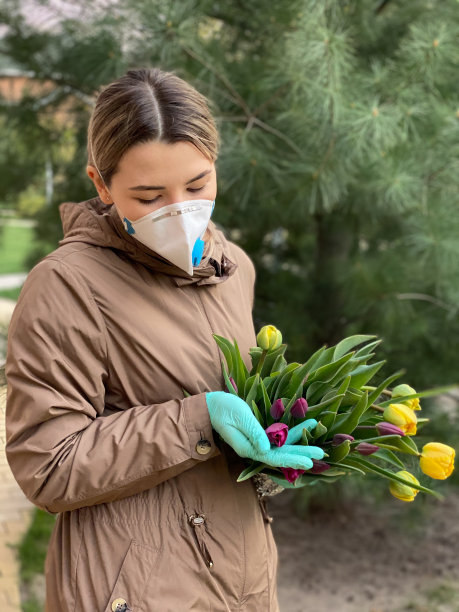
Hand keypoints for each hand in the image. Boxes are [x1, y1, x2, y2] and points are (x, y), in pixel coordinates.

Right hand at [206, 392, 323, 469]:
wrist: (211, 405)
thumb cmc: (223, 409)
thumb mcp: (239, 418)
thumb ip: (253, 432)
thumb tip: (267, 448)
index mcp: (248, 448)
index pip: (273, 458)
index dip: (291, 459)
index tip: (308, 461)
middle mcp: (254, 448)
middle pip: (281, 454)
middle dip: (300, 453)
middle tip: (320, 453)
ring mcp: (257, 442)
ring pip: (281, 446)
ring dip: (299, 443)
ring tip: (317, 442)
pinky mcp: (259, 434)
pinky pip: (277, 436)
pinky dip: (291, 433)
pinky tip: (304, 427)